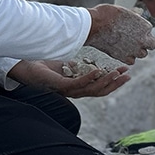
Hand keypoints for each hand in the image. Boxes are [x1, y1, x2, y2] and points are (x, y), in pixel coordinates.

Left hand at [7, 59, 130, 98]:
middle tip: (128, 75)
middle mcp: (74, 91)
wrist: (26, 69)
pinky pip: (78, 83)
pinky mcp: (60, 86)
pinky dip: (89, 78)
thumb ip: (77, 66)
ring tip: (116, 72)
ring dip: (105, 81)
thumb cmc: (44, 68)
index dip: (114, 82)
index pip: (100, 87)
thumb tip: (87, 63)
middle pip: (99, 91)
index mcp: (78, 87)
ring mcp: (67, 90)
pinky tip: (98, 70)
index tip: (126, 72)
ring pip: (91, 89)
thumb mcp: (65, 66)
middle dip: (115, 84)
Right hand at [86, 5, 154, 64]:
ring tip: (127, 45)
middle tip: (136, 40)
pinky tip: (122, 51)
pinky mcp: (123, 57)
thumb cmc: (107, 15)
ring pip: (142, 54)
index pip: (150, 31)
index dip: (143, 31)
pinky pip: (131, 61)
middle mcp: (142, 39)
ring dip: (137, 51)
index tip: (136, 31)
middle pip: (152, 45)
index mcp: (144, 26)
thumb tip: (138, 14)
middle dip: (145, 43)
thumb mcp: (125, 11)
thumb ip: (135, 17)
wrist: (94, 25)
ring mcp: (134, 50)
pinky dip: (128, 57)